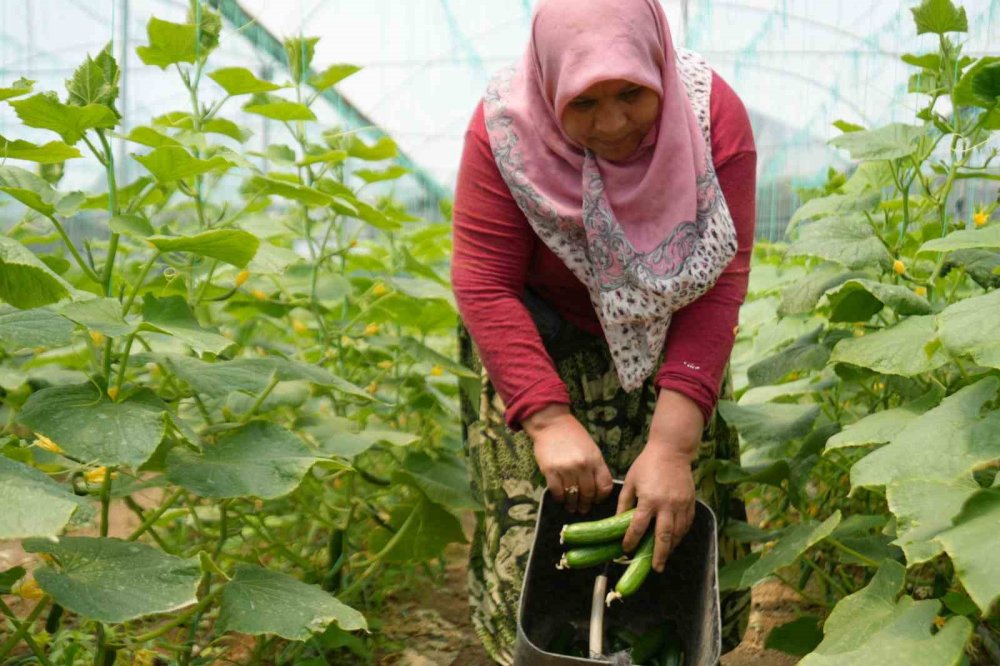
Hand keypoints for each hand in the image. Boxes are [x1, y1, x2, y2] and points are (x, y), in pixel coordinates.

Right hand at [523, 404, 613, 513]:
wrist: (552, 423)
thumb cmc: (573, 435)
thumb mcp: (591, 448)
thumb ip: (596, 466)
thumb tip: (597, 488)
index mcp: (595, 459)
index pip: (604, 486)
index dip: (601, 497)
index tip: (597, 500)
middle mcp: (582, 466)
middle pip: (588, 493)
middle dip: (586, 504)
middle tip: (583, 509)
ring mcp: (566, 469)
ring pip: (572, 495)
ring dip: (572, 504)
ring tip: (572, 507)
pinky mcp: (550, 471)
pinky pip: (557, 492)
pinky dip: (560, 498)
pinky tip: (561, 498)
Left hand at [616, 390, 703, 571]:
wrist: (672, 450)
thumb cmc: (647, 464)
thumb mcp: (630, 482)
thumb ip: (624, 503)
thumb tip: (617, 522)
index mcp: (649, 500)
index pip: (638, 527)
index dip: (631, 541)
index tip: (626, 550)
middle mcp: (667, 505)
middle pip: (663, 537)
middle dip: (658, 555)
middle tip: (654, 568)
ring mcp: (681, 505)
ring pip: (678, 533)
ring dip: (670, 548)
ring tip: (663, 558)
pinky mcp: (691, 502)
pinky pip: (687, 524)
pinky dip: (681, 535)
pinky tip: (675, 541)